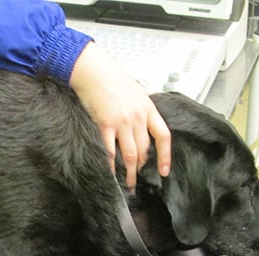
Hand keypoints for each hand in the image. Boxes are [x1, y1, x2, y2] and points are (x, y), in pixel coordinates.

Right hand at [70, 42, 171, 189]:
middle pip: (145, 149)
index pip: (163, 136)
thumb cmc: (111, 78)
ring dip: (129, 172)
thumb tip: (143, 125)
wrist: (93, 70)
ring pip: (130, 154)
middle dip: (142, 167)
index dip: (165, 156)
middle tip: (137, 179)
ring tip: (127, 183)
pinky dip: (111, 166)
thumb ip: (141, 110)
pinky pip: (110, 151)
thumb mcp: (136, 92)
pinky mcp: (105, 125)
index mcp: (148, 109)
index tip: (164, 171)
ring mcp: (122, 122)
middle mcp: (137, 117)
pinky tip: (110, 173)